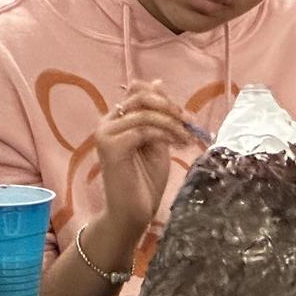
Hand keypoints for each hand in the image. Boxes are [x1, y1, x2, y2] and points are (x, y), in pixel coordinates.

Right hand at [92, 80, 189, 242]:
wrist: (132, 214)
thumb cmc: (144, 182)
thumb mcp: (157, 141)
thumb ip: (158, 116)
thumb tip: (158, 82)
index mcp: (115, 120)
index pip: (139, 92)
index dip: (165, 99)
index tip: (186, 116)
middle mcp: (106, 123)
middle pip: (141, 97)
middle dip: (170, 108)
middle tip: (190, 123)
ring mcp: (105, 134)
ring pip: (145, 113)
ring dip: (172, 123)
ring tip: (186, 138)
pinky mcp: (111, 147)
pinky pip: (143, 129)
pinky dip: (165, 134)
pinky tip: (177, 145)